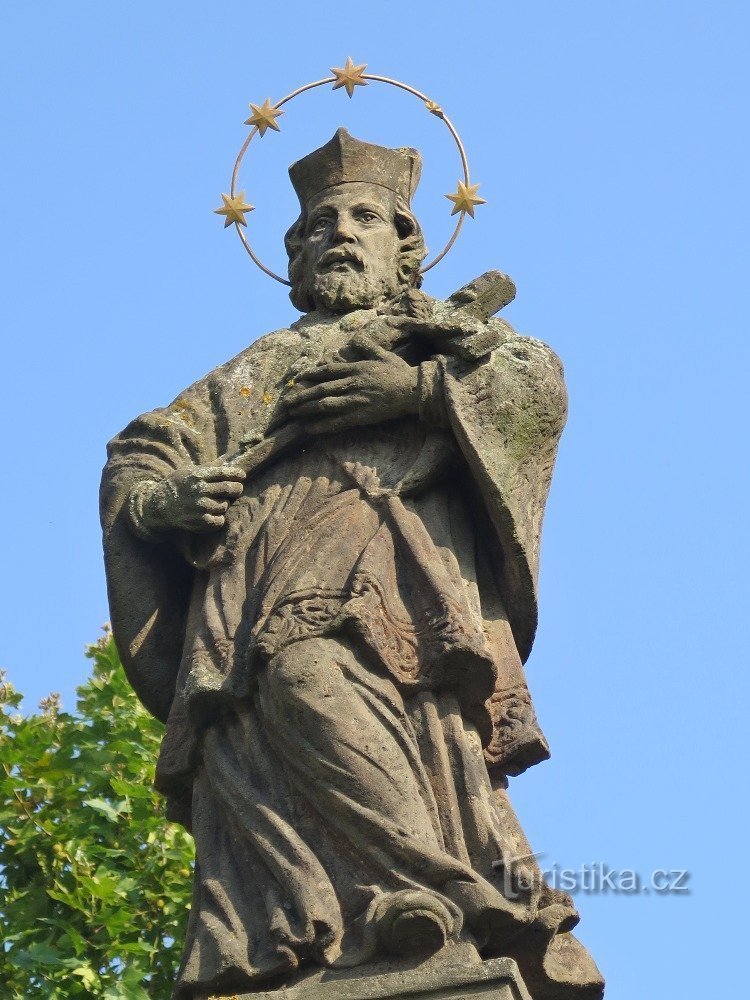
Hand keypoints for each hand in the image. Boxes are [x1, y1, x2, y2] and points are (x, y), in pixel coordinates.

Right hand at [139, 465, 245, 533]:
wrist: (160, 505)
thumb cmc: (178, 485)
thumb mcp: (189, 471)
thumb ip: (208, 468)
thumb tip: (228, 461)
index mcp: (198, 476)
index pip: (224, 473)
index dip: (237, 474)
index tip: (242, 475)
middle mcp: (200, 490)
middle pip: (230, 489)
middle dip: (237, 488)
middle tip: (236, 489)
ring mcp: (200, 506)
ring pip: (225, 505)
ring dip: (224, 503)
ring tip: (218, 501)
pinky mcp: (199, 521)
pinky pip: (219, 520)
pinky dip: (219, 518)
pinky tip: (213, 513)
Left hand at [278, 335, 418, 433]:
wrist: (412, 390)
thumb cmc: (399, 373)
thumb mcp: (383, 355)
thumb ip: (367, 346)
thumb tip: (356, 338)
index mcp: (355, 368)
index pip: (327, 370)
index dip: (310, 374)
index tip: (297, 378)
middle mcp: (351, 383)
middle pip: (320, 389)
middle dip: (301, 395)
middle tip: (286, 401)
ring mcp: (355, 400)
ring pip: (324, 405)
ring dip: (306, 409)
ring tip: (292, 413)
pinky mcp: (360, 416)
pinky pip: (336, 422)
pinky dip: (321, 426)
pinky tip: (309, 429)